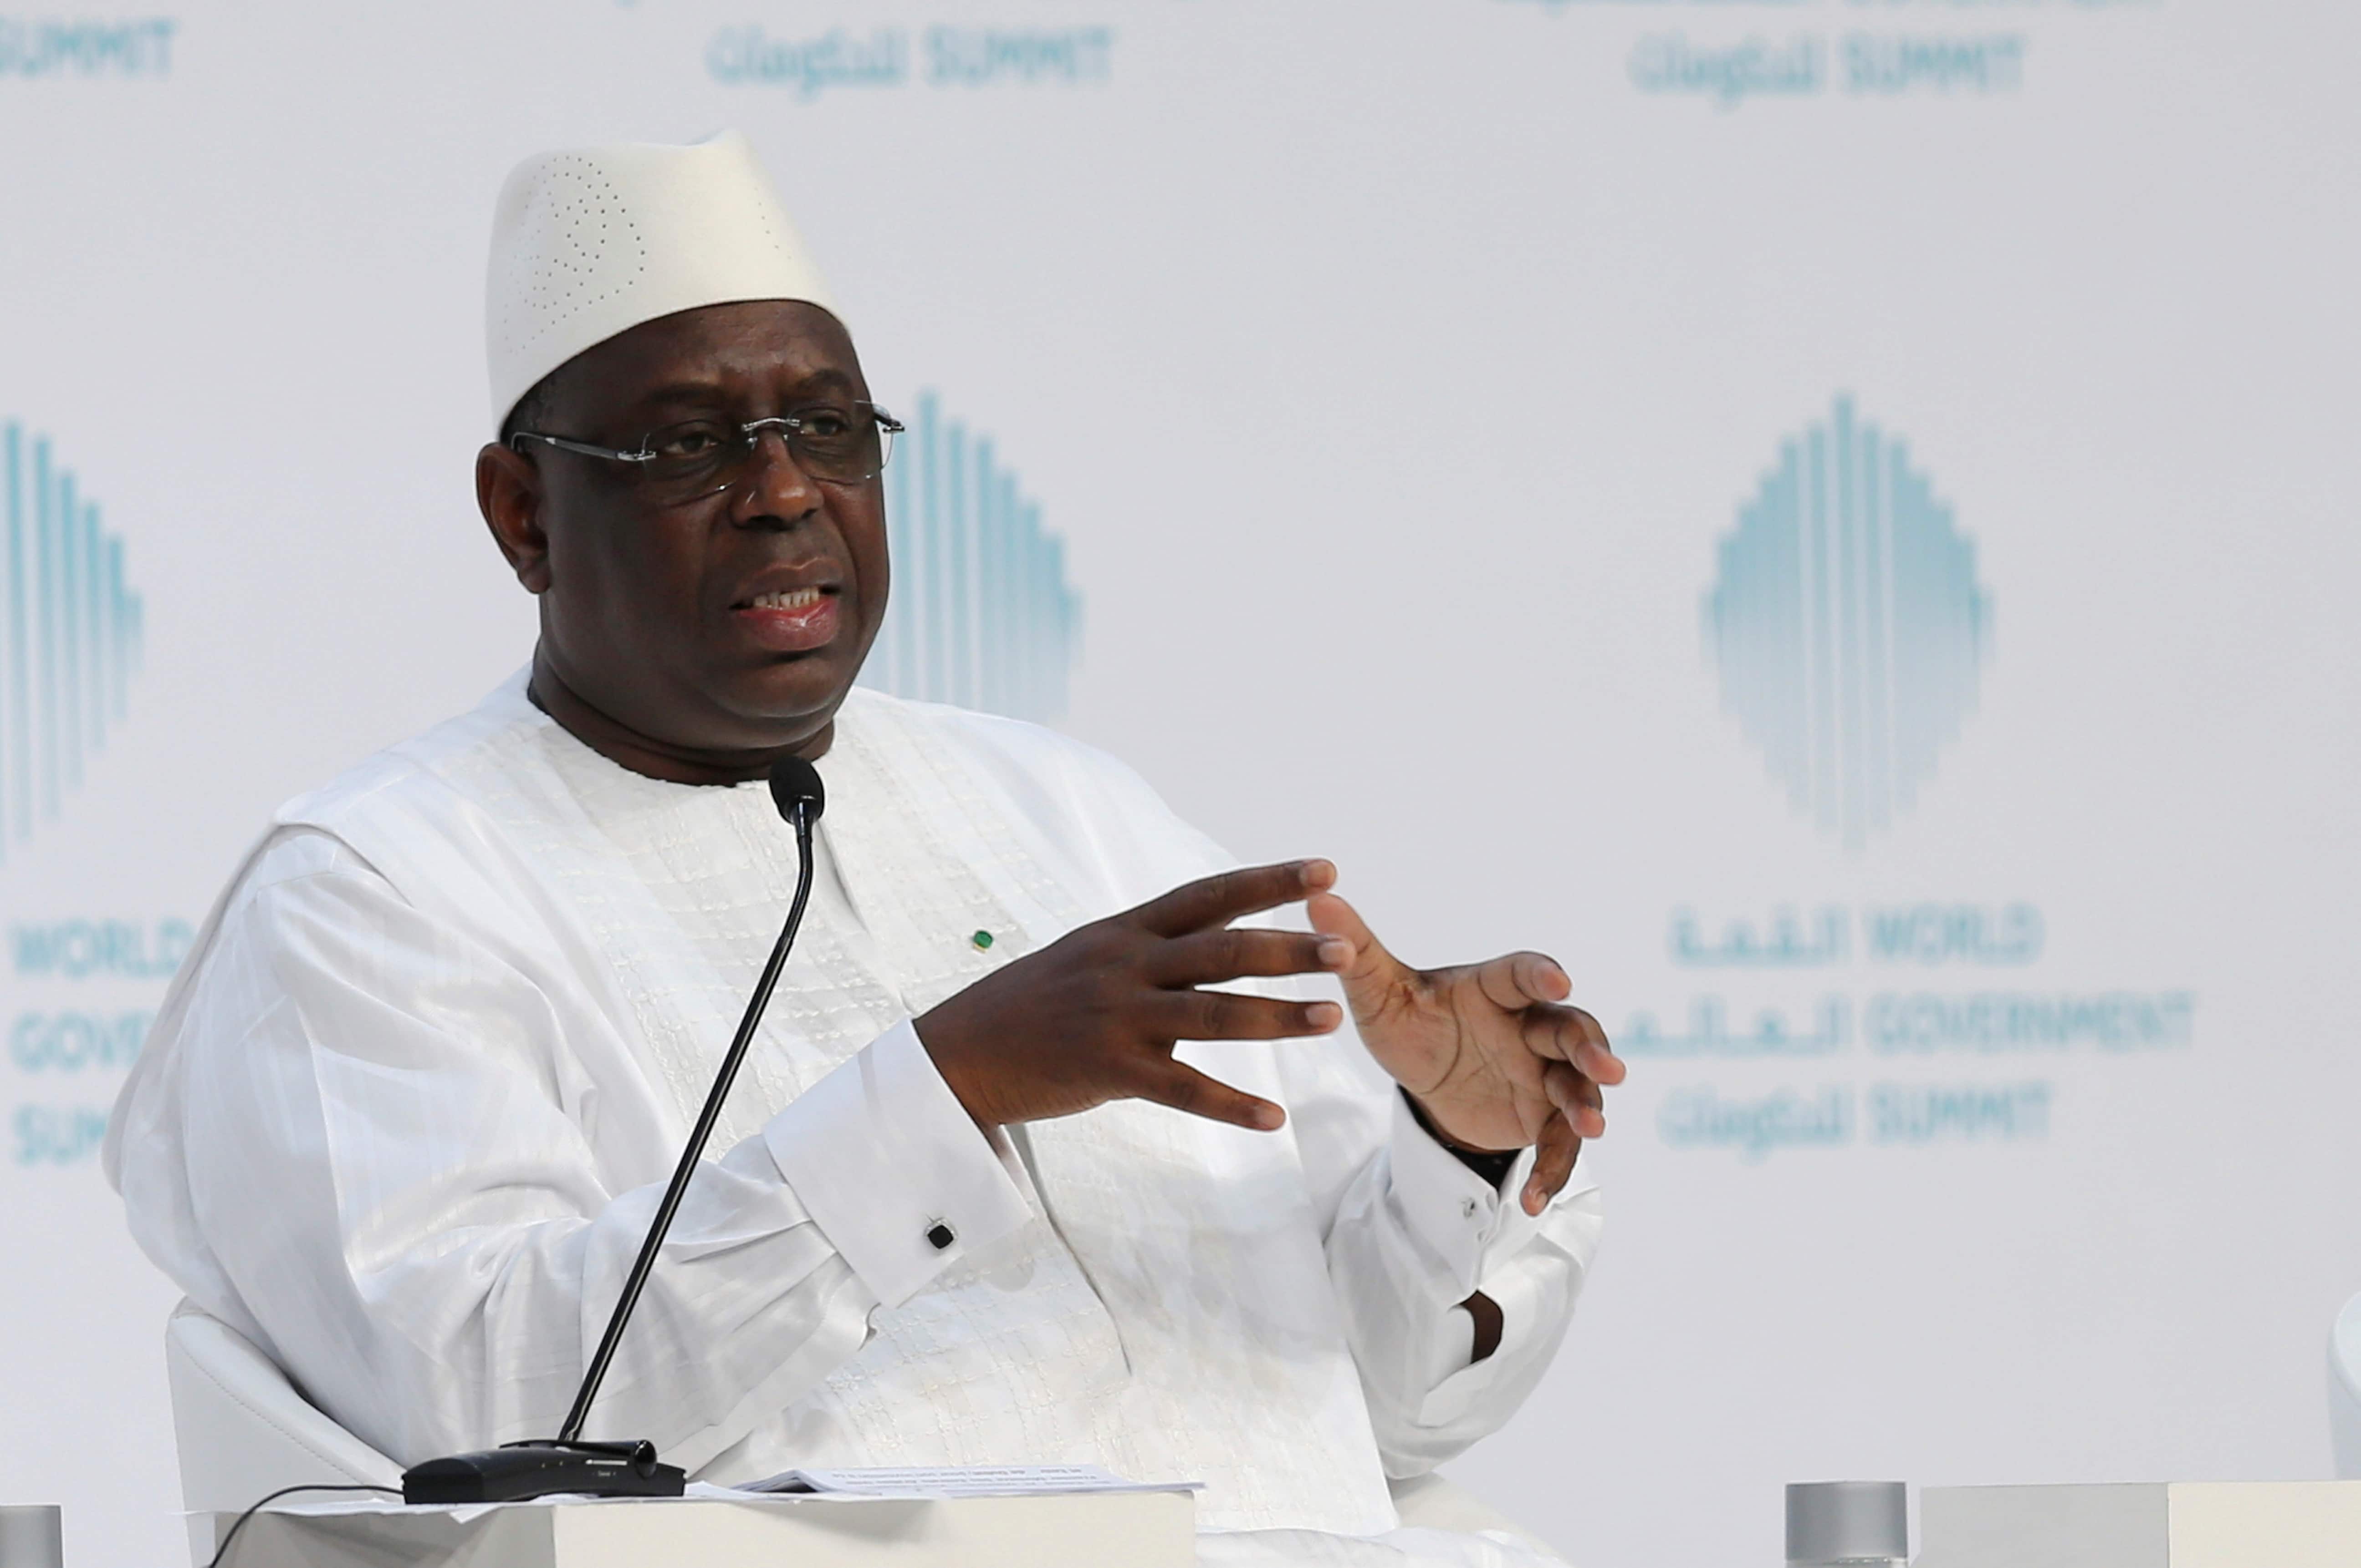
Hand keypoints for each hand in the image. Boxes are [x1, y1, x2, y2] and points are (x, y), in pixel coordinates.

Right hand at [915, 860, 1349, 1131]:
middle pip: (1222, 949)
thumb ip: (1151, 952)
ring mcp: (1116, 1017)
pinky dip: (1230, 1105)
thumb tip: (1213, 949)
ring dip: (1278, 1018)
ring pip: (1213, 1015)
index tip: (1326, 869)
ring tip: (1332, 1020)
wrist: (959, 1054)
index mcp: (1125, 931)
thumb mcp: (1089, 957)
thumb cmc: (1032, 1006)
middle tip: (1347, 948)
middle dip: (1289, 947)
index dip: (1269, 880)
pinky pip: (1181, 1090)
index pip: (1209, 895)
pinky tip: (1273, 1118)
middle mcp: (1125, 965)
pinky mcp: (1107, 1070)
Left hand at [1309, 895, 1624, 1214]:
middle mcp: (1528, 1025)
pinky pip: (1556, 1143)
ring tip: (1593, 1126)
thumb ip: (1354, 949)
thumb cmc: (1409, 1021)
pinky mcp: (1543, 1116)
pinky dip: (1551, 1170)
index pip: (1521, 974)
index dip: (1540, 974)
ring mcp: (1542, 1071)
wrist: (1425, 1077)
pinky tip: (1533, 1199)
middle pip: (1569, 1028)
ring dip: (1587, 1104)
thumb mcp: (1376, 993)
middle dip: (1590, 1047)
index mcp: (1493, 988)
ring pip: (1576, 1085)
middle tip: (1608, 1069)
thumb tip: (1314, 898)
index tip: (1557, 978)